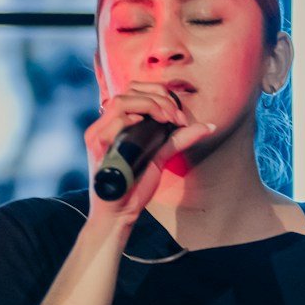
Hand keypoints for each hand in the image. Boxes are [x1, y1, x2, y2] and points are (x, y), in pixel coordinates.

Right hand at [82, 81, 214, 227]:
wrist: (120, 213)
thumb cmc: (135, 186)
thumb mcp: (160, 157)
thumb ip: (178, 139)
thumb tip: (207, 126)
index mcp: (118, 123)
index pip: (136, 91)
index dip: (160, 95)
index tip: (178, 116)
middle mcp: (106, 124)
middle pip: (129, 91)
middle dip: (158, 99)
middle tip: (176, 118)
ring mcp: (99, 134)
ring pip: (122, 102)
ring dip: (149, 105)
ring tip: (167, 120)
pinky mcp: (97, 146)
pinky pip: (113, 122)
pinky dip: (133, 120)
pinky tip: (149, 126)